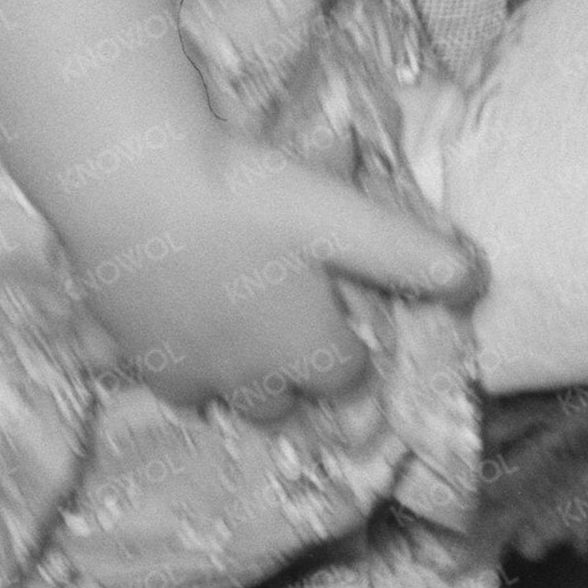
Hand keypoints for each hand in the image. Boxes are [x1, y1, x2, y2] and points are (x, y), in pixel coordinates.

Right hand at [72, 132, 485, 416]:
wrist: (132, 180)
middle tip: (290, 354)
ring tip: (218, 349)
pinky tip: (122, 333)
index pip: (344, 379)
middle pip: (274, 406)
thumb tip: (475, 279)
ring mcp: (171, 363)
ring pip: (198, 398)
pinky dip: (122, 357)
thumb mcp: (344, 217)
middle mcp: (239, 373)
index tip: (356, 346)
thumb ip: (410, 254)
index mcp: (300, 349)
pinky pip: (112, 365)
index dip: (354, 362)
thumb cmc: (246, 196)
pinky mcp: (111, 340)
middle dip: (289, 389)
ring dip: (216, 382)